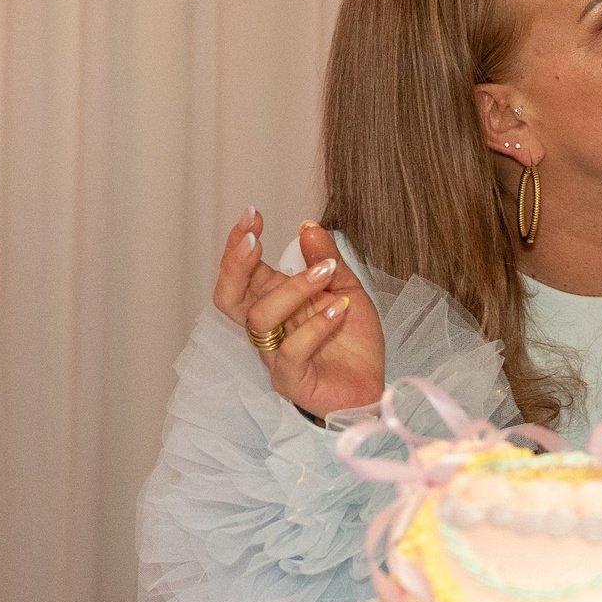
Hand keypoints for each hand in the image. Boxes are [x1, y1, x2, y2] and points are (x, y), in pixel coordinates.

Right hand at [212, 209, 386, 418]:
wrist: (372, 386)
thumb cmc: (353, 343)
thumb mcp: (346, 289)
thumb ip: (326, 259)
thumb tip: (308, 226)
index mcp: (275, 302)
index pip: (242, 273)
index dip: (239, 245)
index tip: (252, 214)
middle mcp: (268, 328)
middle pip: (229, 297)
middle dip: (235, 264)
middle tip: (255, 239)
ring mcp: (274, 356)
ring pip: (261, 319)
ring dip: (293, 289)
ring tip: (326, 273)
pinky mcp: (291, 380)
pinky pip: (289, 352)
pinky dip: (314, 326)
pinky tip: (339, 309)